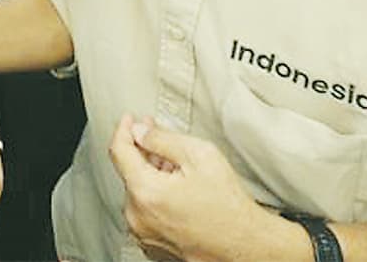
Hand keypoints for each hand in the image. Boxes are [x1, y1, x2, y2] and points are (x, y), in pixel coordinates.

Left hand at [109, 115, 278, 261]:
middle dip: (144, 152)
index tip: (130, 120)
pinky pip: (146, 212)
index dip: (125, 129)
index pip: (119, 151)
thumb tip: (140, 131)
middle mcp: (138, 216)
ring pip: (138, 192)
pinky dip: (155, 197)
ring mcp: (143, 233)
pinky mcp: (152, 244)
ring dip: (150, 175)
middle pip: (130, 172)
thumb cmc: (229, 206)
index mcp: (145, 192)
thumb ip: (162, 139)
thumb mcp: (200, 156)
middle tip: (158, 137)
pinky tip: (177, 191)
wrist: (247, 246)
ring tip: (178, 169)